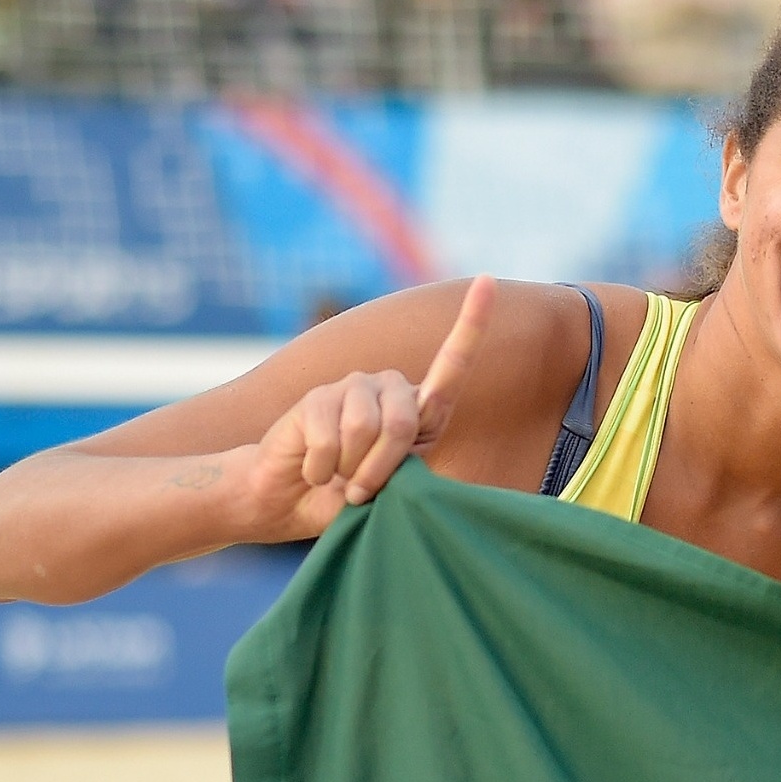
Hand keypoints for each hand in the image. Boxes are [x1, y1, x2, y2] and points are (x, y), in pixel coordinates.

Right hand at [230, 276, 495, 540]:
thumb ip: (413, 464)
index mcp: (419, 409)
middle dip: (383, 469)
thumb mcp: (397, 485)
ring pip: (365, 430)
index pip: (452, 364)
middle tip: (364, 490)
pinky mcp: (314, 399)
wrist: (292, 500)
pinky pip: (329, 441)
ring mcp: (350, 387)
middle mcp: (388, 388)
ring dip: (353, 471)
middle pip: (403, 424)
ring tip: (340, 478)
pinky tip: (314, 471)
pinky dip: (323, 471)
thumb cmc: (352, 495)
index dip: (471, 324)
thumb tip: (412, 430)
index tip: (488, 281)